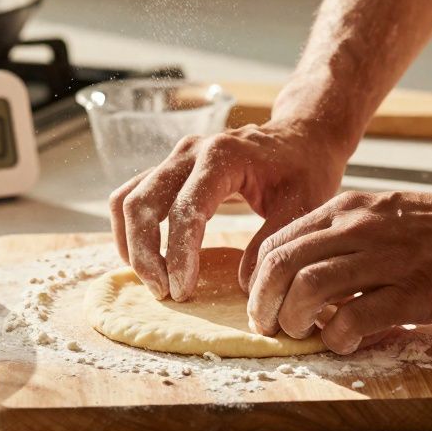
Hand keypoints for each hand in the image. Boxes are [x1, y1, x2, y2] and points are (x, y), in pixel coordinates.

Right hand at [109, 120, 347, 299]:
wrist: (300, 137)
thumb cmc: (304, 170)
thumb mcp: (302, 205)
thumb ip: (272, 242)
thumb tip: (243, 284)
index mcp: (222, 156)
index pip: (185, 209)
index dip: (179, 254)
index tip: (183, 290)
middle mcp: (190, 152)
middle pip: (142, 202)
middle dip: (145, 253)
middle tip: (163, 292)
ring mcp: (174, 158)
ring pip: (127, 198)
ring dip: (130, 243)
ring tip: (152, 281)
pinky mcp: (168, 169)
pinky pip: (131, 195)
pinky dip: (128, 229)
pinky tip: (142, 259)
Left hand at [247, 187, 431, 353]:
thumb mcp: (388, 216)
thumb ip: (349, 238)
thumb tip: (311, 275)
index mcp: (350, 210)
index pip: (278, 241)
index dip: (258, 279)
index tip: (262, 301)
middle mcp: (359, 228)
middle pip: (282, 265)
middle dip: (264, 304)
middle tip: (270, 328)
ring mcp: (386, 259)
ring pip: (308, 288)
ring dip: (294, 321)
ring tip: (304, 336)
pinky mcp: (414, 292)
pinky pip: (354, 318)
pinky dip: (338, 338)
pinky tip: (346, 343)